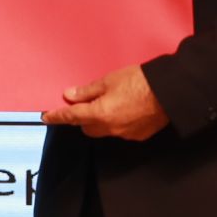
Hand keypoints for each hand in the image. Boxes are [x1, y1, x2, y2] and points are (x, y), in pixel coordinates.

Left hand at [41, 65, 168, 140]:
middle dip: (83, 118)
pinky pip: (119, 131)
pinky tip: (126, 109)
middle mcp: (110, 128)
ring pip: (103, 130)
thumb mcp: (109, 80)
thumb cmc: (140, 82)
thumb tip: (70, 95)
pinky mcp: (138, 135)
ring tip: (109, 103)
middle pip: (86, 127)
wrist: (170, 92)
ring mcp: (125, 134)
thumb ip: (87, 91)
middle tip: (86, 102)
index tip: (47, 117)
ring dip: (100, 120)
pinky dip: (117, 122)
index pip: (71, 117)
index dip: (57, 116)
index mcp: (100, 114)